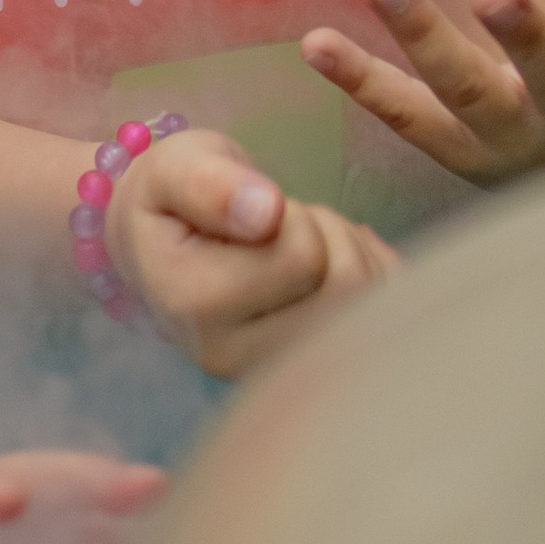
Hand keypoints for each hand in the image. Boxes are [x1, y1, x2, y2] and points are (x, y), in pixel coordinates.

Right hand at [110, 128, 396, 375]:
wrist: (161, 249)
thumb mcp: (175, 169)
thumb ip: (209, 183)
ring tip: (299, 244)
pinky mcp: (309, 375)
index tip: (253, 211)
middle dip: (326, 232)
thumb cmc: (173, 200)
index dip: (291, 214)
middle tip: (279, 226)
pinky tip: (330, 266)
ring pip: (367, 300)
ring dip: (348, 252)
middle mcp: (232, 357)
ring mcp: (273, 373)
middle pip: (342, 282)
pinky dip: (370, 276)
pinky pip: (383, 316)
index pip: (300, 254)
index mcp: (193, 306)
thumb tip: (266, 211)